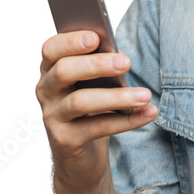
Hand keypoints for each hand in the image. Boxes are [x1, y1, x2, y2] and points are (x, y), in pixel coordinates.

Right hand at [36, 30, 157, 193]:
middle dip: (96, 65)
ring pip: (81, 101)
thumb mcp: (94, 82)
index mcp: (51, 68)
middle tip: (126, 63)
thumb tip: (120, 56)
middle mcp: (46, 90)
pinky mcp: (65, 140)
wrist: (80, 156)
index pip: (51, 49)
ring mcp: (52, 116)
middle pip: (64, 71)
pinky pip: (98, 127)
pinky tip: (147, 113)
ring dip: (117, 97)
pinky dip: (127, 121)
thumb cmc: (91, 107)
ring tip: (144, 95)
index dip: (71, 41)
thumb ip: (100, 64)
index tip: (96, 37)